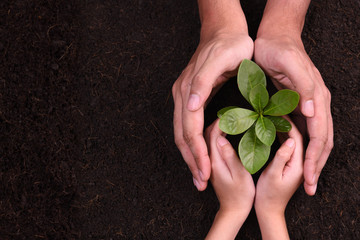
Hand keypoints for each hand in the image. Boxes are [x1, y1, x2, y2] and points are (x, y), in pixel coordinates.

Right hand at [172, 1, 252, 190]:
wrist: (223, 28)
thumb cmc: (230, 44)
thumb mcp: (221, 60)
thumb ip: (202, 83)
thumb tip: (189, 107)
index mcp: (188, 90)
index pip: (190, 129)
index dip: (197, 153)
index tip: (205, 173)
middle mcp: (182, 96)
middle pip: (182, 135)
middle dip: (192, 161)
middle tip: (201, 183)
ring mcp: (184, 96)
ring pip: (183, 133)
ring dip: (191, 156)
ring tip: (200, 175)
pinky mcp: (190, 96)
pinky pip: (188, 126)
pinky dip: (193, 144)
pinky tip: (200, 154)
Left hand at [205, 119, 254, 239]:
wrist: (233, 211)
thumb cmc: (241, 195)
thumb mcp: (240, 174)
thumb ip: (230, 155)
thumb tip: (220, 137)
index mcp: (214, 160)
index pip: (211, 134)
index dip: (220, 121)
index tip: (232, 112)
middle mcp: (208, 160)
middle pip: (207, 134)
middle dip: (217, 121)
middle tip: (231, 112)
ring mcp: (210, 162)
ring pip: (208, 139)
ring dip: (217, 128)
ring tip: (230, 119)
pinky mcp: (213, 165)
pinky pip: (212, 145)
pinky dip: (218, 136)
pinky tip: (226, 133)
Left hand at [254, 35, 332, 194]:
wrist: (275, 36)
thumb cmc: (279, 50)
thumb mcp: (290, 65)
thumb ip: (304, 87)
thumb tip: (313, 111)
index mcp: (317, 97)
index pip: (320, 135)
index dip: (314, 158)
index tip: (308, 178)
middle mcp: (317, 103)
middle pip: (322, 141)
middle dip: (317, 165)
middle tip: (309, 187)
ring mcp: (309, 104)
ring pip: (317, 138)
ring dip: (313, 160)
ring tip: (307, 178)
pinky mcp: (298, 103)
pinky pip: (305, 130)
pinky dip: (303, 147)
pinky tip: (296, 156)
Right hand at [255, 117, 302, 239]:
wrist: (269, 209)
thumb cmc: (268, 194)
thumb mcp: (272, 175)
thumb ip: (282, 157)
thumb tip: (289, 139)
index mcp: (298, 165)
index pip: (298, 139)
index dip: (289, 124)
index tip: (279, 113)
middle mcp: (300, 163)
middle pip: (298, 138)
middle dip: (289, 123)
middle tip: (277, 111)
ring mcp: (295, 163)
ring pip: (293, 141)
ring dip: (285, 128)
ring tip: (274, 116)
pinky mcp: (288, 164)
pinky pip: (288, 146)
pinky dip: (281, 136)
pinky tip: (273, 129)